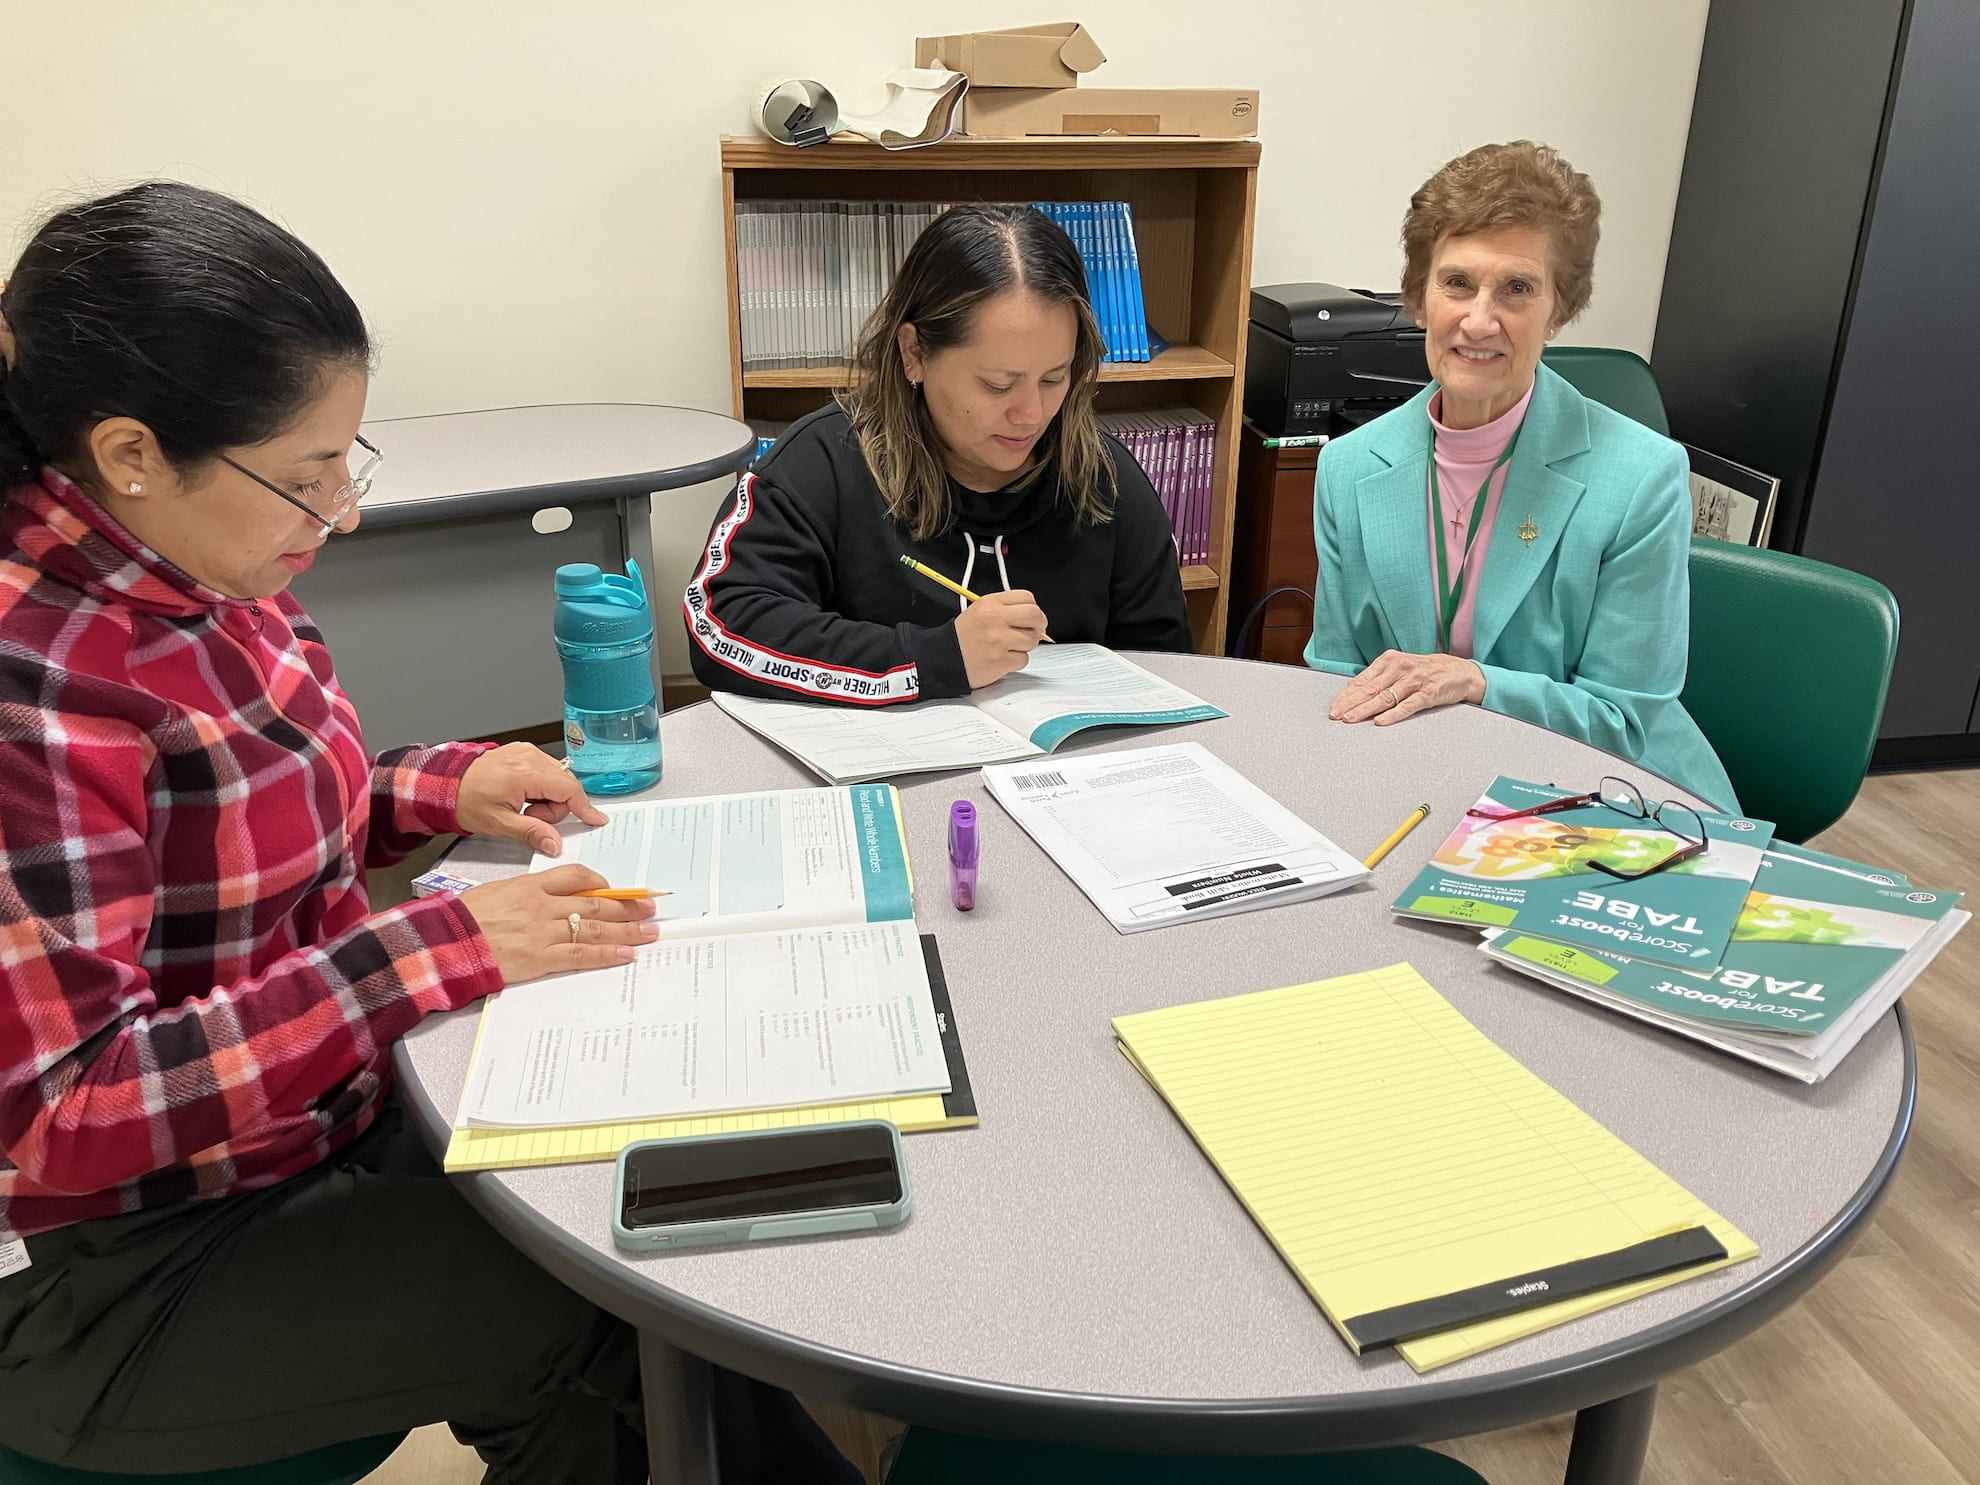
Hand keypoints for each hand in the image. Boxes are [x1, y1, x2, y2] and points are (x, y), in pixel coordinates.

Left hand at [455, 742, 608, 855]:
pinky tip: (522, 795)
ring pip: (558, 779)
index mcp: (526, 773)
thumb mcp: (500, 823)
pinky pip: (547, 772)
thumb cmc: (465, 800)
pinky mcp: (523, 752)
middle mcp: (530, 757)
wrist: (444, 784)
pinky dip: (541, 786)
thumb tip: (554, 844)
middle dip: (554, 807)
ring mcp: (527, 752)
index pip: (569, 790)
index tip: (596, 819)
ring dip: (547, 797)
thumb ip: (532, 833)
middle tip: (530, 816)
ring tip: (522, 806)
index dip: (584, 807)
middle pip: (566, 786)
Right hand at [457, 863, 658, 984]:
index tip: (618, 887)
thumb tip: (552, 900)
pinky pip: (581, 954)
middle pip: (595, 902)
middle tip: (649, 907)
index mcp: (530, 886)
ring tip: (649, 932)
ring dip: (626, 930)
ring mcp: (543, 932)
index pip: (576, 876)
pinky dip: (606, 954)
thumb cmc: (463, 919)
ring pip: (594, 927)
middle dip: (627, 905)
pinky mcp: (540, 958)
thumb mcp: (497, 893)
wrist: (443, 943)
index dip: (602, 882)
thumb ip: (527, 895)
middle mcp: (542, 906)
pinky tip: (625, 954)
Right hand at [955, 589, 1048, 688]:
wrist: (943, 658)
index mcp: (990, 604)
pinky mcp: (1000, 661)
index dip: (1032, 608)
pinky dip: (1016, 661)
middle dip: (1038, 625)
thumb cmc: (963, 637)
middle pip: (1036, 616)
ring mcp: (998, 640)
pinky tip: (1003, 658)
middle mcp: (995, 619)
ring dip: (1025, 646)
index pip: (1027, 597)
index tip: (1029, 617)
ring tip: (1009, 646)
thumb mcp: (979, 610)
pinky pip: (1024, 659)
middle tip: (1032, 631)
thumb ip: (1006, 608)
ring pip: (1032, 640)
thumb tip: (1035, 618)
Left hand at [1328, 650, 1485, 725]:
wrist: (1460, 671)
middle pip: (1370, 689)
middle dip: (1350, 703)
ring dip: (1366, 710)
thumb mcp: (1401, 668)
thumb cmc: (1427, 671)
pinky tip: (1380, 721)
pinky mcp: (1428, 693)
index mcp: (1390, 660)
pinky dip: (1393, 714)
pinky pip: (1408, 706)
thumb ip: (1380, 677)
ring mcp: (1415, 681)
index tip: (1333, 707)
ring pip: (1385, 697)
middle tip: (1335, 715)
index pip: (1363, 680)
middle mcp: (1400, 668)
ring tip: (1351, 719)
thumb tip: (1354, 690)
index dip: (1346, 695)